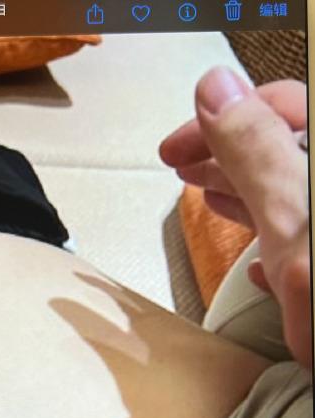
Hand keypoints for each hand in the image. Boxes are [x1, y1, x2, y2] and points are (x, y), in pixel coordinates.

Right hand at [159, 68, 311, 369]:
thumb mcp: (295, 216)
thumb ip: (256, 152)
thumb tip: (216, 92)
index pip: (276, 109)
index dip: (219, 120)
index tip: (175, 148)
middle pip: (285, 150)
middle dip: (229, 154)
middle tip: (183, 164)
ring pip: (294, 196)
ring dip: (249, 194)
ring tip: (210, 195)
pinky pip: (307, 248)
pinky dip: (279, 249)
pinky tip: (261, 264)